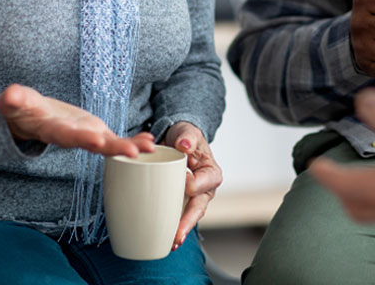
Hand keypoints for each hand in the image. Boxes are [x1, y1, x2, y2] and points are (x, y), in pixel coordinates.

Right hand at [0, 84, 154, 157]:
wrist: (30, 120)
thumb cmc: (22, 110)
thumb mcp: (16, 102)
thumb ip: (15, 100)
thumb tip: (10, 95)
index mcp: (52, 129)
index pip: (66, 135)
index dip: (80, 137)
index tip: (96, 140)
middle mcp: (72, 137)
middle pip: (92, 144)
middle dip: (112, 148)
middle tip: (132, 152)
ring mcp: (85, 137)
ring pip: (108, 145)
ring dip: (128, 148)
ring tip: (149, 148)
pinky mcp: (94, 134)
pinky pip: (115, 140)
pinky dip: (132, 142)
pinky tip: (150, 142)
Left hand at [163, 122, 222, 249]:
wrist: (176, 141)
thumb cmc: (184, 136)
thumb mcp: (187, 131)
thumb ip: (187, 136)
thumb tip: (184, 145)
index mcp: (211, 173)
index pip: (201, 184)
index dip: (191, 185)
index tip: (182, 181)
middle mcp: (205, 189)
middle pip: (197, 208)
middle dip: (187, 223)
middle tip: (176, 236)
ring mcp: (193, 199)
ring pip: (189, 217)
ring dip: (180, 231)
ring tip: (170, 244)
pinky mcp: (181, 203)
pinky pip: (178, 217)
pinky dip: (171, 228)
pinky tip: (163, 239)